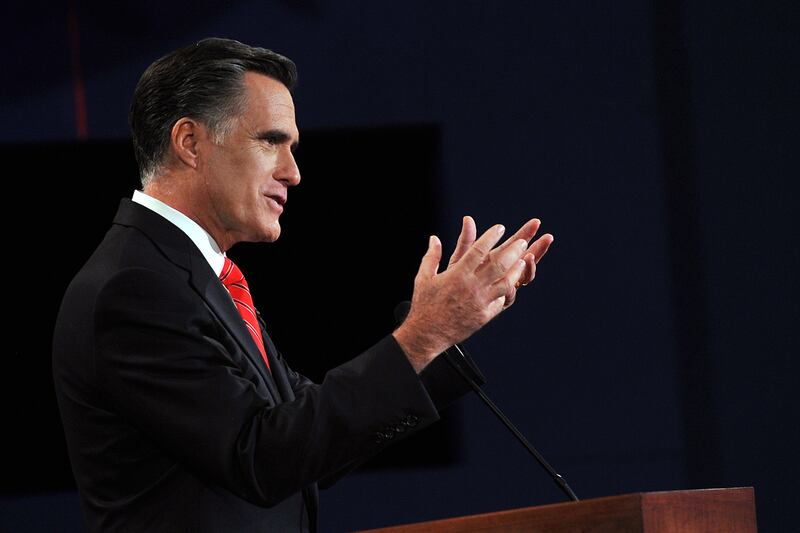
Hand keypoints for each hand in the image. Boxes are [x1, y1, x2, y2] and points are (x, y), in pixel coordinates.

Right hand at [393, 217, 553, 371]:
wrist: (427, 333)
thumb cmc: (425, 304)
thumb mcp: (424, 277)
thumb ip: (432, 256)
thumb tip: (434, 238)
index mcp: (457, 275)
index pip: (478, 250)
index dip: (491, 237)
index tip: (499, 228)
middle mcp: (472, 286)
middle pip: (499, 264)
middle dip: (512, 250)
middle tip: (522, 241)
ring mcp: (480, 302)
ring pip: (506, 282)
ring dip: (517, 270)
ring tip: (524, 260)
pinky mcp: (485, 315)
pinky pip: (502, 300)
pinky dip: (508, 290)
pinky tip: (512, 282)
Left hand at [449, 216, 552, 307]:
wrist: (446, 304)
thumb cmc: (450, 280)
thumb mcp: (459, 257)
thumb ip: (466, 240)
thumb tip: (467, 218)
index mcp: (494, 258)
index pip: (515, 243)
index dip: (527, 233)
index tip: (536, 222)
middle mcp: (502, 272)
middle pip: (526, 258)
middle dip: (538, 248)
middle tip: (548, 237)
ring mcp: (502, 286)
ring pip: (523, 276)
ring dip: (530, 267)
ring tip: (529, 257)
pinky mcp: (498, 301)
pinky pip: (510, 294)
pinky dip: (514, 287)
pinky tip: (515, 280)